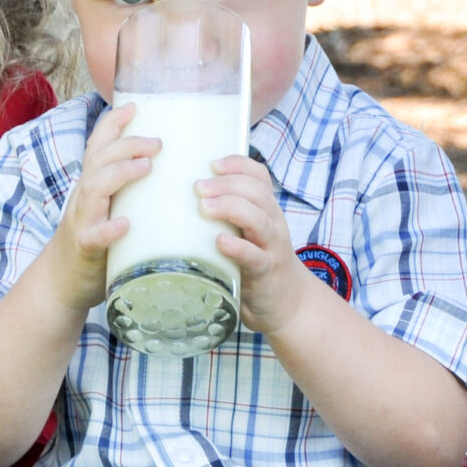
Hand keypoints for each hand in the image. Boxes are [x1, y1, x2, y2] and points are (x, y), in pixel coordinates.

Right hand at [33, 103, 154, 313]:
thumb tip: (169, 171)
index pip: (99, 145)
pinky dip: (108, 229)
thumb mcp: (109, 207)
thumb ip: (128, 189)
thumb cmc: (95, 241)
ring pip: (94, 189)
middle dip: (127, 144)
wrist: (62, 281)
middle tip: (159, 142)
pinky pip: (93, 236)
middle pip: (100, 160)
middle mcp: (85, 197)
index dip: (113, 123)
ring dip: (120, 174)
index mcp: (93, 184)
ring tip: (147, 167)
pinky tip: (125, 224)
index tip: (134, 106)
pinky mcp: (85, 249)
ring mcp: (82, 221)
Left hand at [198, 155, 320, 335]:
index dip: (237, 165)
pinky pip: (255, 256)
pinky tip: (220, 242)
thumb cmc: (256, 262)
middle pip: (256, 192)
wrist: (288, 302)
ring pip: (258, 219)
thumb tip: (178, 200)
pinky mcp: (266, 272)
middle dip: (226, 184)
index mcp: (266, 209)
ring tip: (205, 206)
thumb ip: (225, 217)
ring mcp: (271, 247)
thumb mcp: (247, 233)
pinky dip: (238, 248)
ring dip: (230, 208)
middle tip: (198, 186)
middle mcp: (272, 222)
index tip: (211, 163)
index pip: (259, 176)